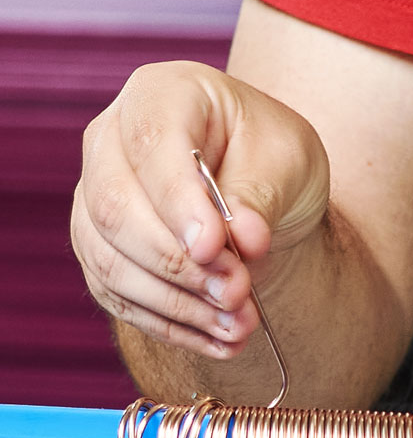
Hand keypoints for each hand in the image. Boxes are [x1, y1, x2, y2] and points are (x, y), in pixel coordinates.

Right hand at [71, 61, 330, 363]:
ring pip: (108, 259)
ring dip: (175, 304)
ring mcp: (96, 196)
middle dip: (179, 264)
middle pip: (116, 210)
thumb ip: (262, 194)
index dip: (178, 202)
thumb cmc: (274, 156)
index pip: (150, 145)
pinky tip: (218, 342)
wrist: (264, 187)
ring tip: (239, 327)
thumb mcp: (290, 159)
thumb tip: (243, 239)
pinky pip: (116, 294)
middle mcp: (111, 141)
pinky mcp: (102, 248)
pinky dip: (168, 326)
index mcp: (161, 95)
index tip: (215, 249)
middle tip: (239, 294)